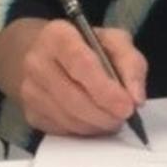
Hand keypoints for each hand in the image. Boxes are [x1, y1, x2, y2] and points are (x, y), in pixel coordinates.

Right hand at [16, 19, 147, 136]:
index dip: (106, 90)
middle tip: (124, 116)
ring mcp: (29, 90)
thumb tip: (136, 97)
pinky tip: (93, 118)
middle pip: (74, 98)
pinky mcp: (30, 114)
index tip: (128, 106)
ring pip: (70, 119)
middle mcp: (37, 62)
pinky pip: (63, 130)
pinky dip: (84, 130)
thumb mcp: (112, 40)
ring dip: (97, 124)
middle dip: (106, 113)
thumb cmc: (82, 46)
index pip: (81, 64)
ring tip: (111, 116)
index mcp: (57, 35)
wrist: (43, 53)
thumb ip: (130, 62)